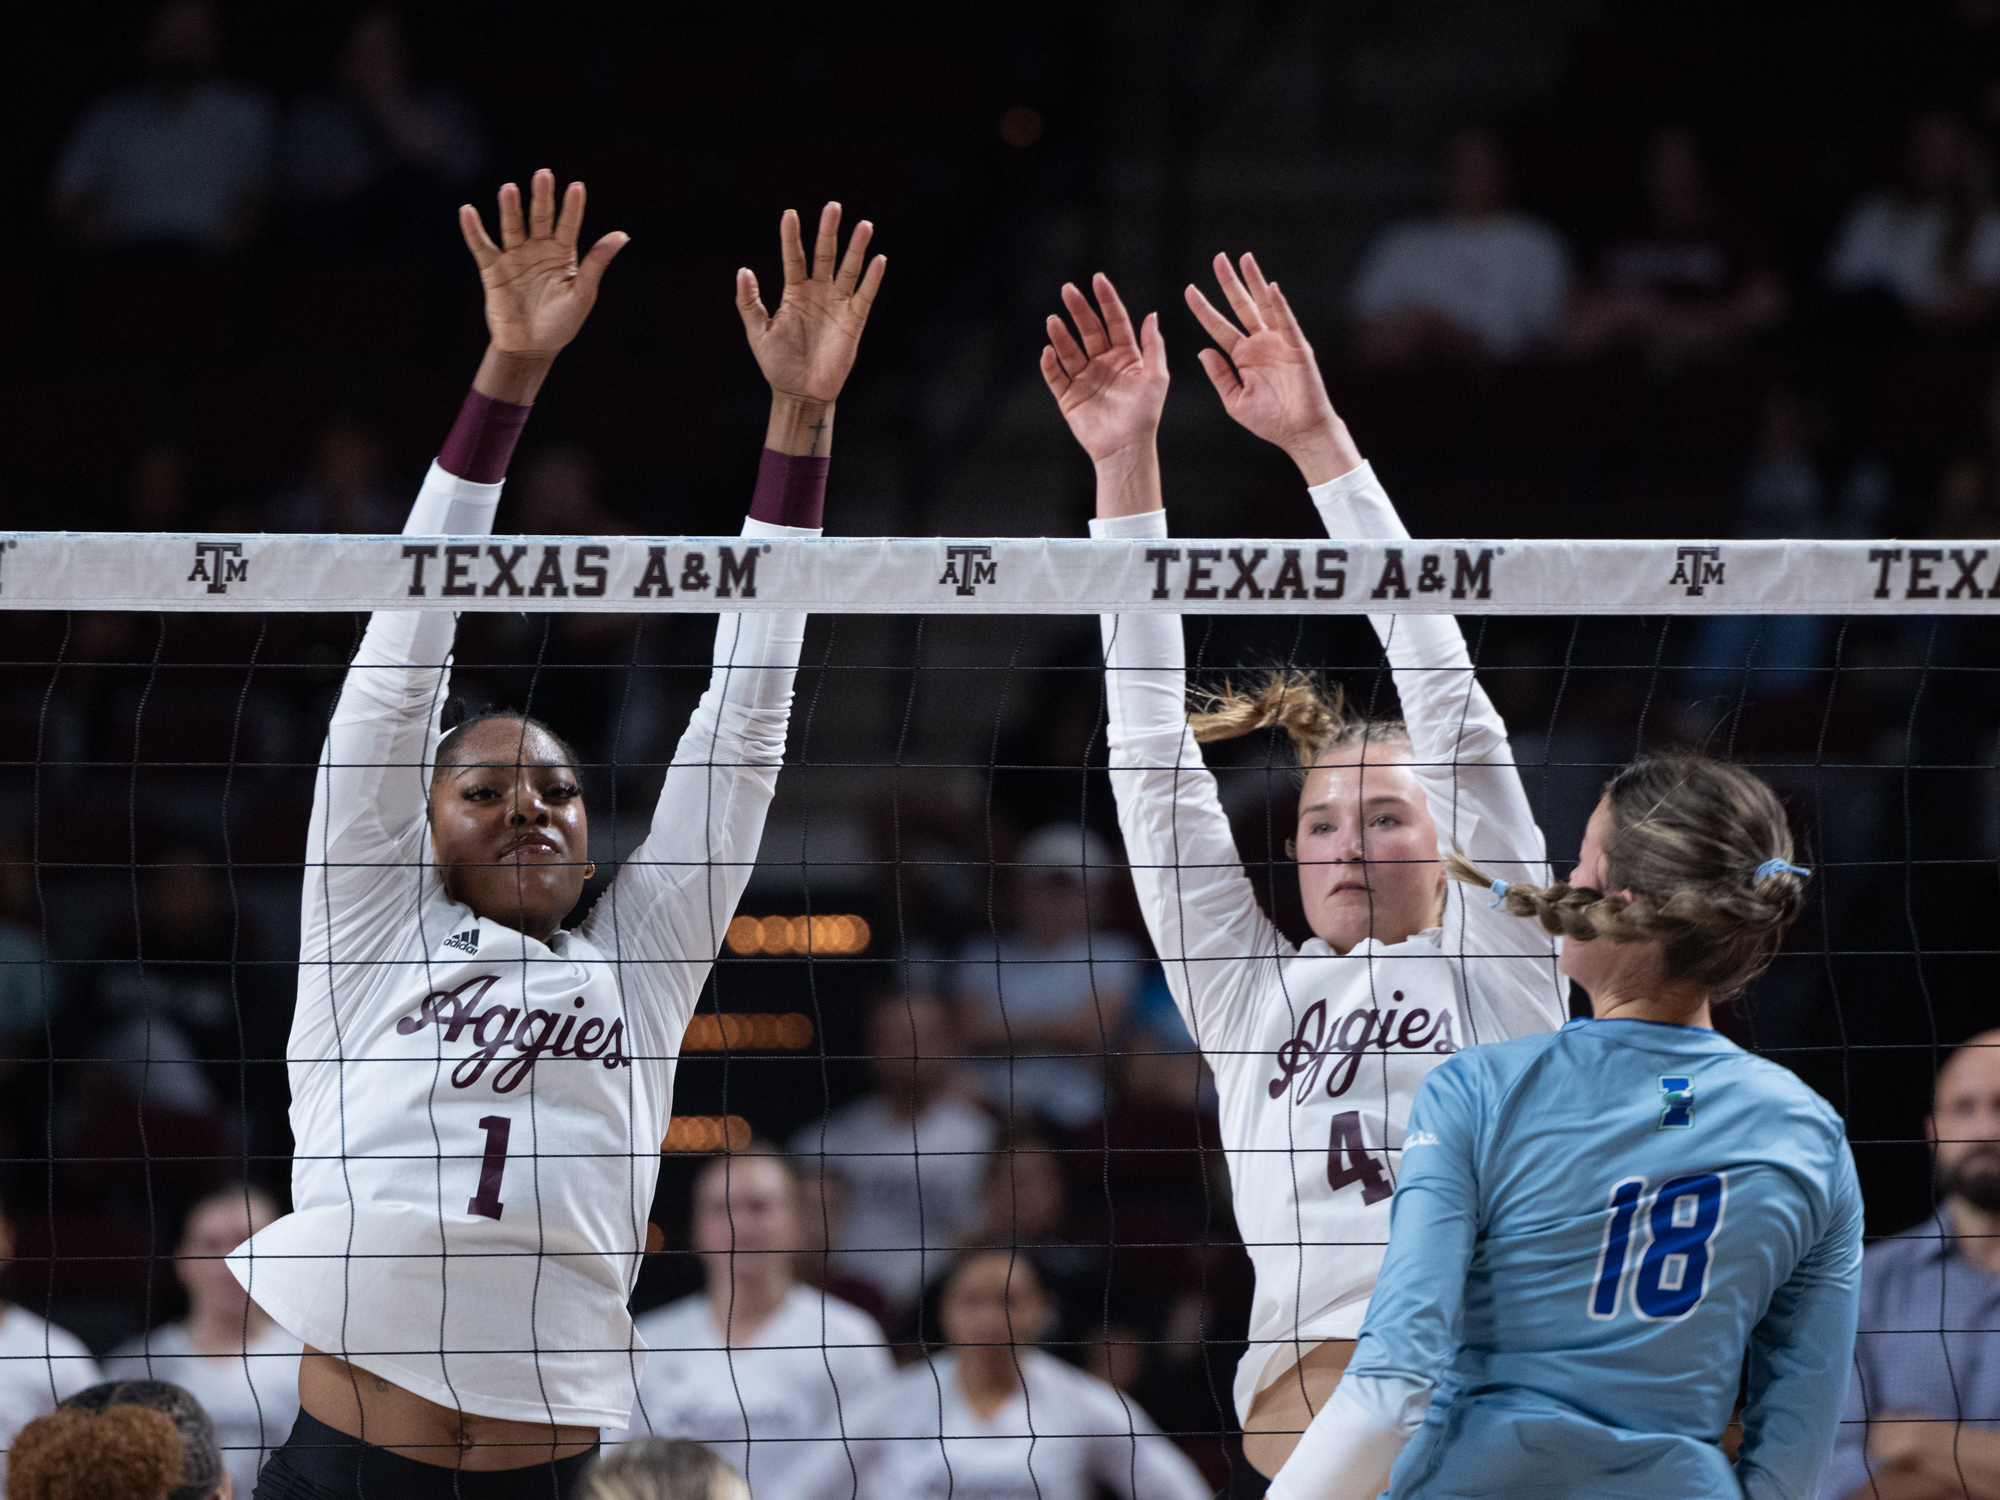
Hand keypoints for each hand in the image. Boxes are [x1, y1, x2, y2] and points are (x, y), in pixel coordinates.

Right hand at [460, 170, 627, 400]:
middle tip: (543, 174)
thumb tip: (622, 235)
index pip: (569, 224)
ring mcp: (514, 257)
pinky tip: (468, 211)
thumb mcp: (583, 294)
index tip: (577, 187)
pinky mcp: (492, 270)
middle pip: (539, 217)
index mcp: (562, 254)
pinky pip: (482, 246)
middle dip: (541, 197)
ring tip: (509, 188)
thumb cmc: (561, 323)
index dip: (572, 207)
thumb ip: (596, 263)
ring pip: (512, 226)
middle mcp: (538, 249)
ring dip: (510, 208)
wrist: (531, 349)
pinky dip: (473, 230)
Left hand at [738, 203, 885, 411]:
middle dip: (829, 231)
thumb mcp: (757, 332)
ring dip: (857, 248)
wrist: (800, 393)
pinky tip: (879, 260)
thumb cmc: (778, 365)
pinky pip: (865, 296)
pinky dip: (873, 279)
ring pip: (849, 270)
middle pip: (825, 255)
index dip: (792, 236)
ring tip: (864, 225)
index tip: (790, 213)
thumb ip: (749, 302)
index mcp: (794, 293)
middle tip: (833, 207)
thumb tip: (744, 270)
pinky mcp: (854, 322)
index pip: (794, 257)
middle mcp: (818, 294)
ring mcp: (837, 306)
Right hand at [1039, 273, 1167, 465]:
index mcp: (1126, 357)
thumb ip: (1153, 345)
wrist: (1127, 449)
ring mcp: (1084, 380)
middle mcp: (1103, 364)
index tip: (1097, 279)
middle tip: (1067, 290)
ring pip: (1069, 350)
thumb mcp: (1157, 377)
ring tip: (1053, 320)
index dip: (1106, 300)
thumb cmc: (1145, 415)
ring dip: (1061, 335)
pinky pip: (1055, 377)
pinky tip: (1048, 352)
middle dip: (1078, 310)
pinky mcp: (1068, 397)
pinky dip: (1050, 365)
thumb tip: (1151, 314)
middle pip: (1089, 330)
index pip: (1114, 321)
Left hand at [1186, 252, 1361, 484]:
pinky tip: (1270, 288)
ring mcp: (1279, 343)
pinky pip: (1287, 323)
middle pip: (1241, 307)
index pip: (1219, 327)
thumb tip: (1202, 351)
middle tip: (1217, 259)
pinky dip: (1279, 305)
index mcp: (1243, 356)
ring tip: (1244, 258)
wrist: (1299, 433)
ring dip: (1255, 282)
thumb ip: (1219, 375)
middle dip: (1229, 283)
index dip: (1204, 309)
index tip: (1188, 290)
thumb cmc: (1269, 421)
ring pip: (1264, 306)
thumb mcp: (1234, 400)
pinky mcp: (1297, 348)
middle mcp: (1260, 344)